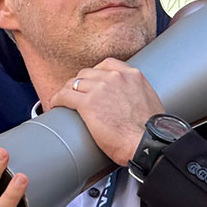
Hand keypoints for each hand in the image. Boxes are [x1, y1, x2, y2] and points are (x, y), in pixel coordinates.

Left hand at [43, 58, 165, 167]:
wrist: (147, 143)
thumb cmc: (151, 131)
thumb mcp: (150, 101)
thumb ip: (137, 94)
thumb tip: (131, 103)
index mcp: (133, 75)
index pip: (107, 64)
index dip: (96, 73)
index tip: (92, 81)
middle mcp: (116, 77)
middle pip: (88, 73)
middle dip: (80, 83)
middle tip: (76, 94)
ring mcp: (100, 88)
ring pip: (75, 83)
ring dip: (68, 91)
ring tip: (63, 100)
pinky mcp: (87, 103)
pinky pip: (65, 96)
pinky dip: (58, 100)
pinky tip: (55, 105)